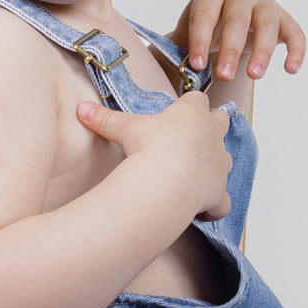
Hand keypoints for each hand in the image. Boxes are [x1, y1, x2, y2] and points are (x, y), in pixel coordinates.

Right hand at [76, 96, 231, 220]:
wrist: (166, 183)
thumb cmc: (150, 149)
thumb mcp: (125, 129)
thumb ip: (105, 119)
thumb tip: (81, 109)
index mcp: (192, 113)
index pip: (197, 99)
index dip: (190, 103)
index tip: (181, 108)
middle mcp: (212, 135)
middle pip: (221, 120)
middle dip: (212, 125)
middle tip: (194, 135)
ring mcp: (220, 165)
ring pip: (226, 158)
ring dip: (214, 163)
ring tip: (195, 171)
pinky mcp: (219, 193)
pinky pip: (223, 201)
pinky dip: (215, 205)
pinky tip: (202, 209)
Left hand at [167, 0, 305, 80]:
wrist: (229, 19)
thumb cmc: (207, 27)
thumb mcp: (189, 31)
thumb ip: (181, 47)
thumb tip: (173, 71)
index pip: (205, 13)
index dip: (200, 39)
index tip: (197, 66)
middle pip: (237, 18)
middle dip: (230, 49)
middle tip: (224, 76)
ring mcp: (264, 3)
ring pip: (267, 24)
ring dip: (261, 51)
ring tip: (253, 76)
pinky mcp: (284, 18)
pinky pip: (295, 32)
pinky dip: (296, 50)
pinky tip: (290, 69)